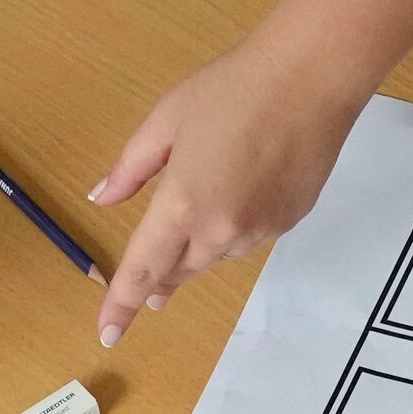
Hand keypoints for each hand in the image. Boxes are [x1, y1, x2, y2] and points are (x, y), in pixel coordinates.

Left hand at [85, 35, 365, 345]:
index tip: (106, 335)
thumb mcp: (165, 119)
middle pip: (179, 271)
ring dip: (199, 246)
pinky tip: (242, 190)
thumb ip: (130, 168)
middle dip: (161, 276)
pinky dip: (234, 227)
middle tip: (149, 284)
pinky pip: (249, 240)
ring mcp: (259, 231)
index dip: (121, 305)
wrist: (311, 77)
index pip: (142, 271)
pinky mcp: (288, 223)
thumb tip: (101, 199)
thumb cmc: (232, 89)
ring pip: (215, 257)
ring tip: (206, 203)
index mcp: (181, 206)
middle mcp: (220, 230)